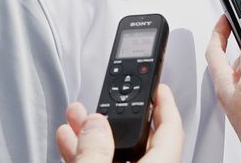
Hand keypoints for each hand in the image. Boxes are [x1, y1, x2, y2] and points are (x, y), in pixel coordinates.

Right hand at [56, 83, 183, 162]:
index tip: (159, 86)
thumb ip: (97, 150)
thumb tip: (96, 124)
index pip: (172, 130)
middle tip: (105, 97)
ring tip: (75, 116)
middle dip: (116, 114)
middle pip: (138, 138)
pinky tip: (68, 142)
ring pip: (117, 153)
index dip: (166, 103)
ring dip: (94, 134)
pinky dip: (87, 154)